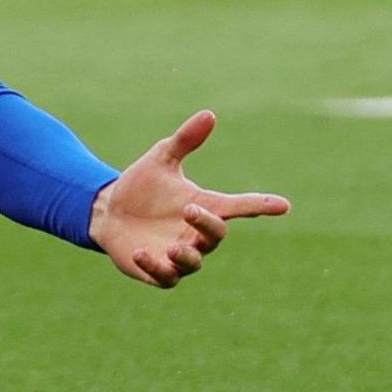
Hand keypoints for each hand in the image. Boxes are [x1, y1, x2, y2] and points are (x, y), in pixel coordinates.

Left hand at [88, 110, 289, 288]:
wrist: (108, 211)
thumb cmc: (141, 186)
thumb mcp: (162, 159)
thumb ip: (185, 140)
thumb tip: (209, 114)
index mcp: (205, 207)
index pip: (240, 206)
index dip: (261, 205)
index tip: (283, 205)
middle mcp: (196, 234)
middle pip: (216, 234)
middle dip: (207, 224)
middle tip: (189, 210)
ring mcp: (178, 255)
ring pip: (194, 263)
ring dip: (186, 256)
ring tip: (174, 246)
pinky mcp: (157, 271)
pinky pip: (164, 277)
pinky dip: (155, 267)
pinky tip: (140, 253)